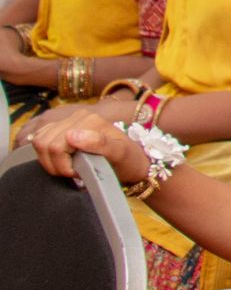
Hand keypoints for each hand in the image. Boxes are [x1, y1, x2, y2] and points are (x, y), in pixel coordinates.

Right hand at [27, 108, 146, 184]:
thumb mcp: (120, 154)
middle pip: (44, 143)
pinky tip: (61, 160)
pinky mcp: (63, 127)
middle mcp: (78, 116)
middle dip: (54, 164)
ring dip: (49, 160)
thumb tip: (71, 136)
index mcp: (90, 120)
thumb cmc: (127, 160)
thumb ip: (99, 143)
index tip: (78, 173)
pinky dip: (45, 154)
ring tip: (67, 167)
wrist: (133, 160)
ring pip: (39, 141)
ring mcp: (69, 120)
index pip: (55, 146)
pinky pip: (40, 138)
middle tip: (72, 172)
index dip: (62, 166)